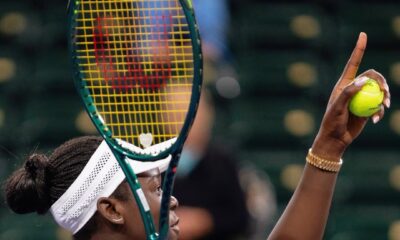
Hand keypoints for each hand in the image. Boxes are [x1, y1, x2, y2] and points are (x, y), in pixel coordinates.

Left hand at [312, 32, 390, 159]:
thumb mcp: (337, 108)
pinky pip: (379, 105)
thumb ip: (349, 92)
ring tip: (384, 106)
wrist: (335, 139)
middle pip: (373, 76)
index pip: (353, 63)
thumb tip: (364, 79)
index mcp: (344, 84)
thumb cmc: (332, 122)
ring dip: (385, 97)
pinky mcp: (367, 109)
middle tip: (385, 92)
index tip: (363, 35)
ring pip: (379, 90)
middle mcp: (354, 88)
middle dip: (382, 81)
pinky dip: (380, 111)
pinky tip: (374, 121)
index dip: (359, 49)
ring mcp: (361, 98)